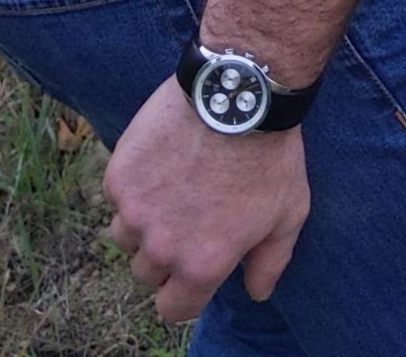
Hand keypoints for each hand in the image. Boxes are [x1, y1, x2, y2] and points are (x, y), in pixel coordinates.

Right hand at [106, 77, 311, 323]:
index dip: (183, 295)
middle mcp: (161, 246)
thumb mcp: (289, 213)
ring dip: (143, 224)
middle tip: (189, 219)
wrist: (238, 94)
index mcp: (202, 264)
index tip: (192, 273)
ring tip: (173, 190)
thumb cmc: (271, 154)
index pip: (174, 309)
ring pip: (125, 237)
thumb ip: (270, 262)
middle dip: (165, 255)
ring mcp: (134, 211)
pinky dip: (134, 187)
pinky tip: (162, 161)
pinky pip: (117, 198)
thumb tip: (256, 292)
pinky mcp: (118, 177)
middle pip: (148, 273)